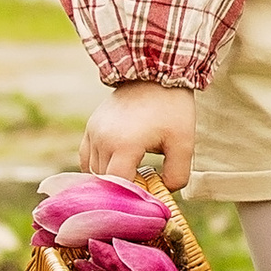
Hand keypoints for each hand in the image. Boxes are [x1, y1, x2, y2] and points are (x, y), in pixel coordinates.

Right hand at [78, 82, 197, 191]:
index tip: (147, 198)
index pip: (118, 187)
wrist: (156, 72)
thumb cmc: (172, 108)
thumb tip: (164, 193)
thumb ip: (177, 174)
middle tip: (143, 187)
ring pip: (94, 171)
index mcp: (124, 145)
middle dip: (122, 189)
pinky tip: (117, 165)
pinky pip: (86, 157)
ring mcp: (93, 132)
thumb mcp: (184, 143)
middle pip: (105, 181)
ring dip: (110, 177)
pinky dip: (98, 166)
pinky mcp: (91, 126)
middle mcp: (102, 140)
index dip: (131, 197)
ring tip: (133, 173)